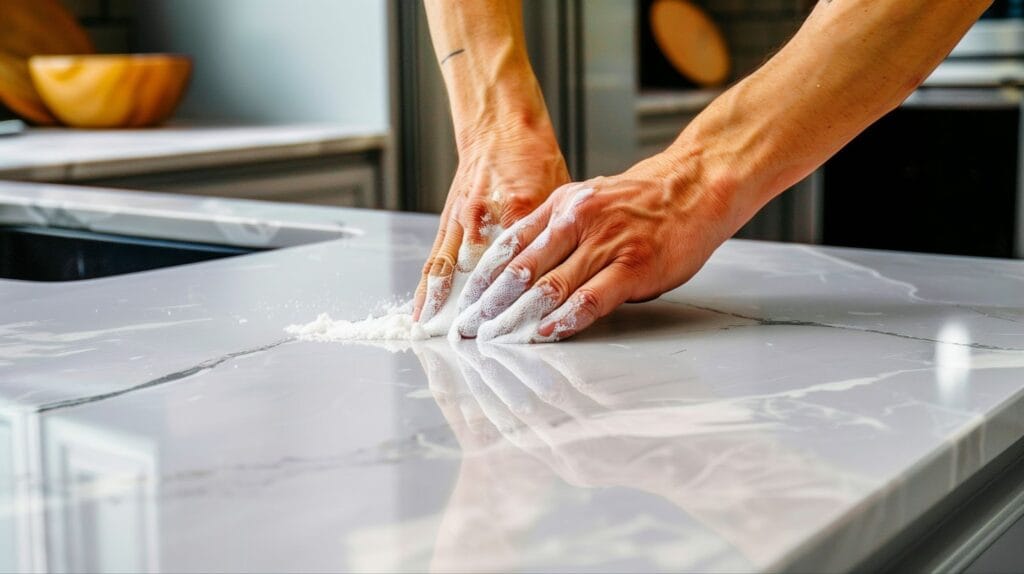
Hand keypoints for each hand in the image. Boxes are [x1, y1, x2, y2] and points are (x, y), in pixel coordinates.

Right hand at [412, 120, 568, 323]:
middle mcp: (484, 216)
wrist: (500, 129)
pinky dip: (428, 288)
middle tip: (477, 341)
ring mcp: (462, 220)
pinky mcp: (448, 221)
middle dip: (478, 311)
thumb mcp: (560, 194)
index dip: (521, 299)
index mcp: (519, 207)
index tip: (522, 327)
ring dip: (446, 307)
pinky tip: (423, 312)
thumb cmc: (534, 161)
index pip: (521, 265)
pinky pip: (435, 260)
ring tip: (442, 337)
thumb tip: (573, 272)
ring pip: (451, 271)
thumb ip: (559, 235)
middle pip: (480, 275)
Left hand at [451, 152, 744, 341]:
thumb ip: (559, 230)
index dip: (483, 278)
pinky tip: (546, 334)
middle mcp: (577, 221)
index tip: (465, 303)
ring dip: (519, 317)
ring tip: (497, 337)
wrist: (696, 186)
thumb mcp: (590, 200)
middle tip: (469, 329)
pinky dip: (565, 319)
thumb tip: (527, 270)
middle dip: (490, 304)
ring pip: (550, 285)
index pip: (509, 245)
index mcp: (562, 205)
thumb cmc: (644, 201)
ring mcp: (606, 243)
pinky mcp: (633, 266)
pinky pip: (591, 298)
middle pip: (521, 269)